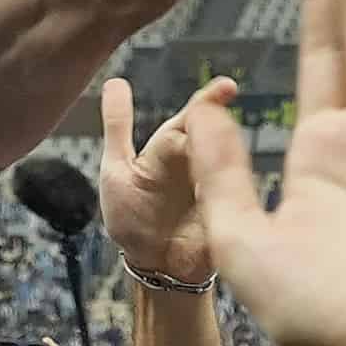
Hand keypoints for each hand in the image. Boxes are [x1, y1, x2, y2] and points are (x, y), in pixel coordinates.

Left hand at [104, 78, 238, 287]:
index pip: (192, 118)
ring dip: (223, 155)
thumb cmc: (133, 216)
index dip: (208, 102)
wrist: (150, 264)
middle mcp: (197, 164)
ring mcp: (214, 190)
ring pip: (223, 165)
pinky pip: (230, 201)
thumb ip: (118, 127)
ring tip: (220, 143)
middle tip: (224, 110)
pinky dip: (229, 192)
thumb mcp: (116, 168)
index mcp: (173, 148)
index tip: (227, 87)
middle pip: (212, 138)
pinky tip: (227, 184)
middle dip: (218, 123)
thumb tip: (115, 81)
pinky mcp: (224, 216)